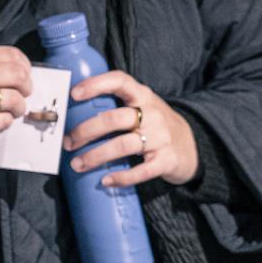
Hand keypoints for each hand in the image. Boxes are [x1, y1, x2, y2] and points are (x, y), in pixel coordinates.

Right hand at [0, 46, 34, 173]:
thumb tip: (19, 75)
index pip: (10, 54)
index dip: (25, 68)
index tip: (23, 80)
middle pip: (17, 75)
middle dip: (26, 89)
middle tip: (21, 99)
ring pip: (13, 99)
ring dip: (17, 109)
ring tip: (8, 113)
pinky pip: (2, 121)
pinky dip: (4, 124)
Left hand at [64, 72, 198, 187]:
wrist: (193, 147)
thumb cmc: (156, 126)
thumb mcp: (143, 107)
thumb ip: (118, 106)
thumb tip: (74, 115)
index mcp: (143, 95)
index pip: (120, 81)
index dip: (96, 84)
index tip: (74, 94)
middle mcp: (152, 114)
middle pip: (114, 119)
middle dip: (86, 131)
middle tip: (68, 142)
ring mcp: (161, 137)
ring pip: (123, 145)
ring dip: (96, 156)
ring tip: (77, 164)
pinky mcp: (166, 160)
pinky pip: (141, 171)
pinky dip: (122, 177)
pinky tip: (106, 180)